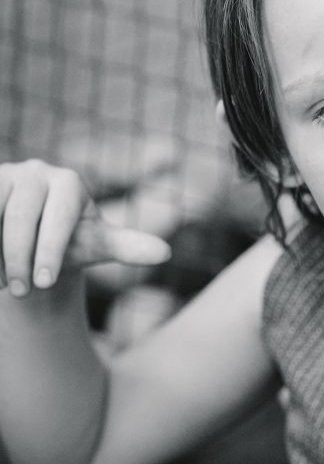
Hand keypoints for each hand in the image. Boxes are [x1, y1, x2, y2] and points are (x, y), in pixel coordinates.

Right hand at [0, 160, 170, 296]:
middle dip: (18, 259)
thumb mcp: (95, 245)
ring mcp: (3, 174)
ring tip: (2, 282)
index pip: (58, 218)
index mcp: (68, 182)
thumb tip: (166, 253)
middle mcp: (34, 171)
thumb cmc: (67, 243)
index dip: (49, 252)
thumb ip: (127, 246)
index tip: (44, 285)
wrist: (32, 240)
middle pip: (19, 218)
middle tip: (20, 292)